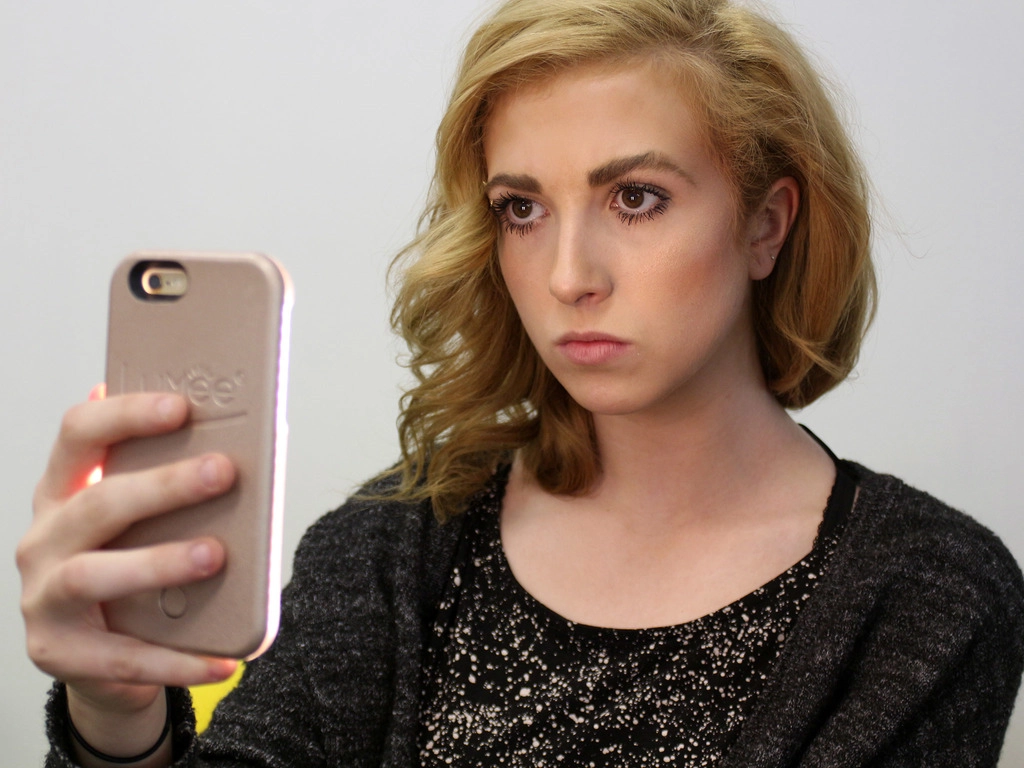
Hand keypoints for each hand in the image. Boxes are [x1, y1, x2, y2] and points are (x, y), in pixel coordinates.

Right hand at [18, 389, 237, 752]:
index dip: (126, 414)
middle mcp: (44, 538)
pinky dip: (176, 660)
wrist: (99, 655)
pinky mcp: (59, 653)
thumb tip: (245, 435)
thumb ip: (171, 478)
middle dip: (163, 485)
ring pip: (94, 574)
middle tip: (222, 473)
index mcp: (64, 490)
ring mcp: (43, 597)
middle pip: (97, 503)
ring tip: (216, 556)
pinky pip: (122, 658)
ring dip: (159, 562)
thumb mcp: (142, 518)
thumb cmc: (131, 562)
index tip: (181, 405)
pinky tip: (222, 659)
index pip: (80, 434)